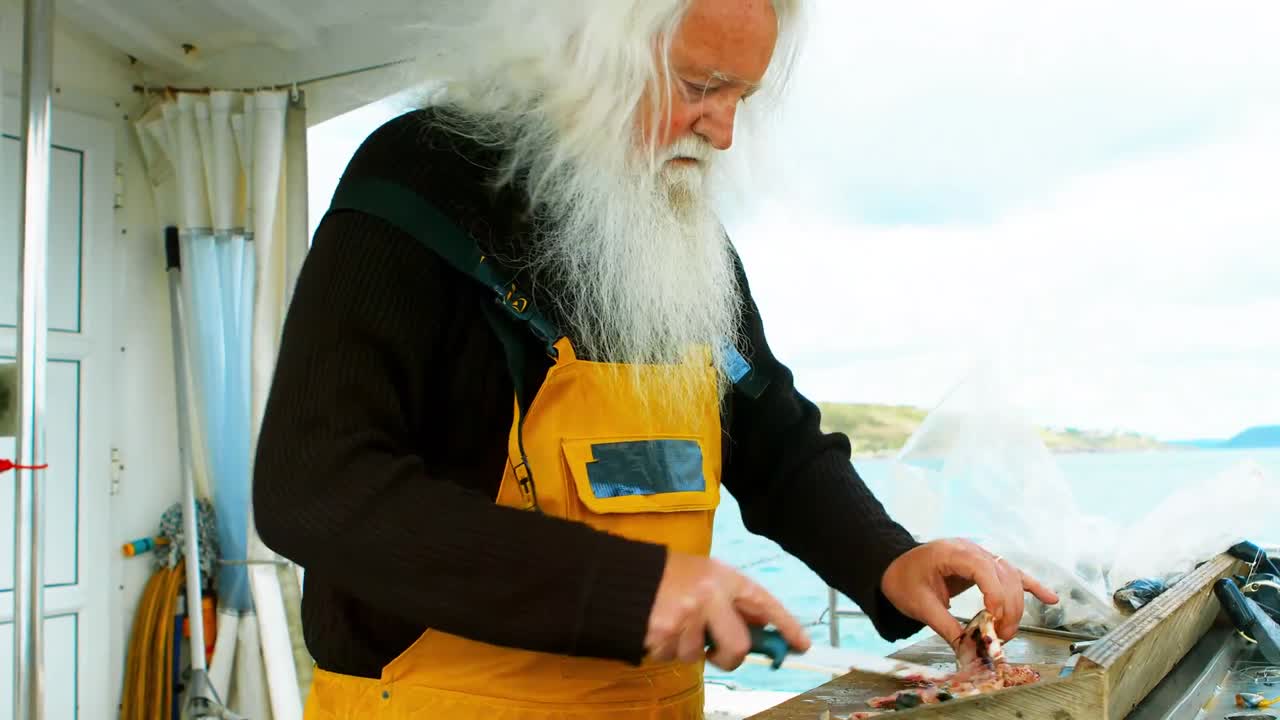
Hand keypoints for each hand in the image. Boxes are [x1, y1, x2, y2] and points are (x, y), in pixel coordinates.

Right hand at [645, 551, 810, 670]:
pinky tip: (658, 628)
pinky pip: (675, 658)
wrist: (619, 576)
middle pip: (738, 646)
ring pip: (701, 656)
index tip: (801, 645)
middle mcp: (709, 596)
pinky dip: (668, 649)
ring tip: (672, 623)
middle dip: (729, 657)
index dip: (786, 625)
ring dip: (688, 649)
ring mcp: (686, 618)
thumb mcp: (704, 575)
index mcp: (722, 576)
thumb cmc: (665, 575)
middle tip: (714, 651)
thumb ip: (731, 599)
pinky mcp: (664, 637)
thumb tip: (760, 628)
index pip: (764, 603)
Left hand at [880, 539, 1058, 645]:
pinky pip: (1012, 575)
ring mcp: (980, 556)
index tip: (994, 619)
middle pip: (1003, 575)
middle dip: (1007, 608)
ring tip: (1007, 632)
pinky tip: (1050, 598)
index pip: (983, 568)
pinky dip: (1031, 587)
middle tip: (1000, 637)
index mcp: (952, 552)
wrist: (893, 566)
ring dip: (1015, 605)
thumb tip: (970, 652)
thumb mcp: (919, 605)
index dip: (995, 594)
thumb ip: (946, 627)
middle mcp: (971, 550)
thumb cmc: (903, 580)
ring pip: (1011, 577)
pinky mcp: (984, 567)